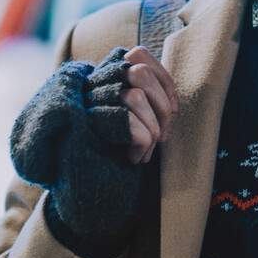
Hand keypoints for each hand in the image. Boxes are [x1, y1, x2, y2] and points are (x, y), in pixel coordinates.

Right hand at [7, 44, 176, 257]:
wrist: (88, 202)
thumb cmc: (115, 164)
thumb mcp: (133, 127)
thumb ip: (144, 102)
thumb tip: (170, 92)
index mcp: (104, 85)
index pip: (137, 55)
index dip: (163, 78)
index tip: (174, 109)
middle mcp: (91, 89)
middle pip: (139, 70)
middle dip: (163, 105)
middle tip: (163, 137)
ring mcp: (85, 106)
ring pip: (134, 95)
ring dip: (152, 127)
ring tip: (145, 151)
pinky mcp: (84, 127)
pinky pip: (128, 121)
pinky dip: (141, 141)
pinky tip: (133, 159)